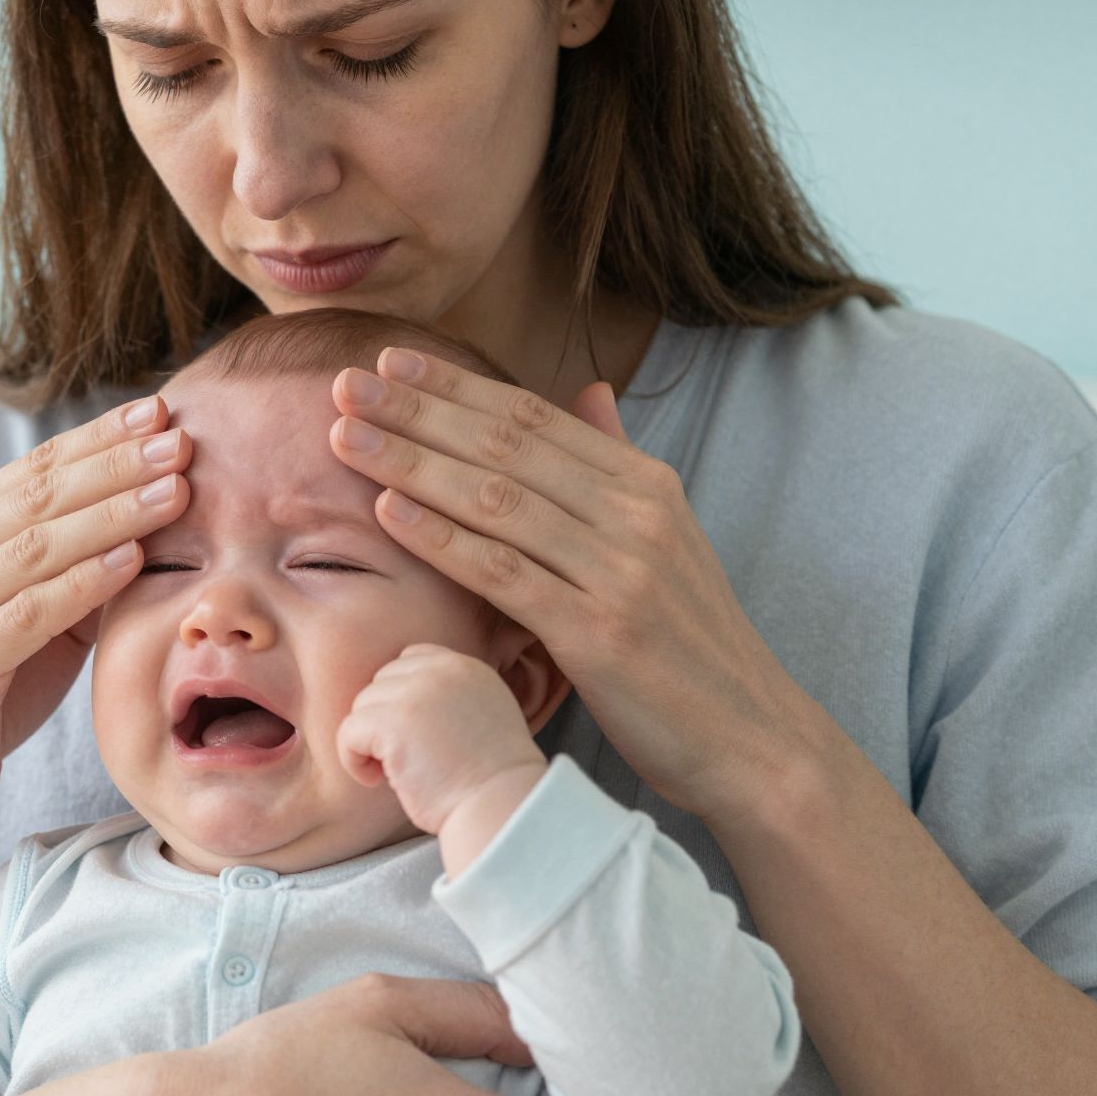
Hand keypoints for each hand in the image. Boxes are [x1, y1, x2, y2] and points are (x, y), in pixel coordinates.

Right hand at [0, 394, 192, 837]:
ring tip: (174, 489)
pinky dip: (83, 582)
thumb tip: (153, 516)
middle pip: (38, 496)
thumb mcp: (32, 620)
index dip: (98, 437)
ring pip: (36, 546)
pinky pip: (27, 613)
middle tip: (179, 437)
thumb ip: (75, 569)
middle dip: (115, 462)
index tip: (159, 410)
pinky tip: (132, 559)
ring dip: (112, 513)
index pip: (34, 471)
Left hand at [330, 350, 828, 823]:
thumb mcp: (664, 538)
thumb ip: (615, 463)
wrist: (751, 736)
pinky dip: (442, 538)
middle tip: (346, 382)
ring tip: (345, 437)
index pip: (534, 417)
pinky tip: (388, 512)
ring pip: (496, 500)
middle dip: (418, 409)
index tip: (390, 359)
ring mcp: (619, 572)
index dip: (457, 385)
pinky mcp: (599, 634)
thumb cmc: (690, 643)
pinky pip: (504, 574)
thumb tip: (590, 389)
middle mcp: (634, 515)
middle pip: (505, 445)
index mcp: (645, 485)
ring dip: (412, 463)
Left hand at [337, 642, 544, 835]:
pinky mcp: (393, 722)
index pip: (410, 659)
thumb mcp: (484, 717)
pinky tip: (376, 780)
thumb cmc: (490, 780)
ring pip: (362, 706)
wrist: (499, 807)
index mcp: (466, 667)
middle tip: (405, 759)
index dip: (400, 698)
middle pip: (381, 681)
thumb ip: (450, 698)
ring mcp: (416, 693)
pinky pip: (348, 731)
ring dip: (368, 742)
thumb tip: (401, 705)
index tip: (411, 735)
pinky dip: (353, 760)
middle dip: (383, 720)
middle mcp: (441, 671)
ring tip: (394, 772)